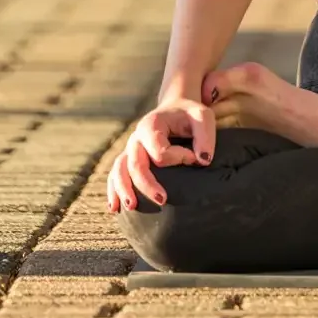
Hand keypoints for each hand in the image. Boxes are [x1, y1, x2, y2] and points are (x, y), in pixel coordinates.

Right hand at [105, 98, 215, 212]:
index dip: (178, 158)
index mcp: (151, 124)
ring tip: (132, 207)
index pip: (160, 151)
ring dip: (123, 189)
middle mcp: (136, 138)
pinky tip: (115, 208)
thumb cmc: (189, 116)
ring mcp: (130, 149)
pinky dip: (113, 191)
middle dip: (146, 184)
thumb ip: (205, 136)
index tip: (194, 158)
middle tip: (163, 200)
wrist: (175, 109)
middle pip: (135, 164)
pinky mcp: (128, 159)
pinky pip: (115, 175)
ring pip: (119, 170)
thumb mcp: (202, 117)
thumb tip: (202, 161)